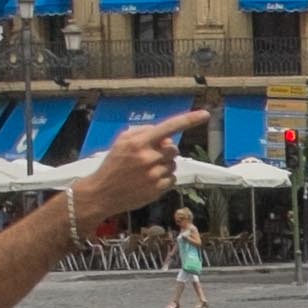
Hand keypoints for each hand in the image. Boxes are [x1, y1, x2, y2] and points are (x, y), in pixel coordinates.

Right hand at [71, 109, 207, 218]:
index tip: (205, 114)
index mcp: (139, 142)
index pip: (168, 127)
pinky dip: (165, 179)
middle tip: (151, 157)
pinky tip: (149, 181)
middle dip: (167, 151)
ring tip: (146, 171)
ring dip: (164, 165)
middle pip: (174, 149)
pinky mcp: (157, 189)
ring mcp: (154, 175)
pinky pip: (172, 179)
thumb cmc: (113, 165)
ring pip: (173, 165)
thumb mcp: (122, 142)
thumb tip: (166, 134)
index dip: (188, 120)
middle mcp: (148, 157)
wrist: (102, 193)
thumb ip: (144, 132)